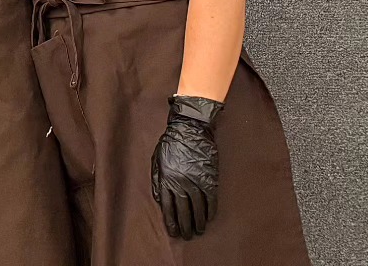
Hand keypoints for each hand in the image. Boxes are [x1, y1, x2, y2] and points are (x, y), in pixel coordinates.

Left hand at [151, 95, 221, 238]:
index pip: (168, 208)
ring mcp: (197, 183)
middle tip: (188, 236)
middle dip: (185, 226)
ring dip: (199, 222)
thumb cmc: (170, 143)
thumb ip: (158, 180)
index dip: (171, 222)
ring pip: (198, 209)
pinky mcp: (210, 180)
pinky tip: (209, 218)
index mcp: (167, 180)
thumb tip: (160, 199)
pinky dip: (211, 211)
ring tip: (199, 231)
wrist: (190, 130)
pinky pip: (211, 200)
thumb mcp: (157, 160)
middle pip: (184, 211)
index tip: (174, 232)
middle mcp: (181, 184)